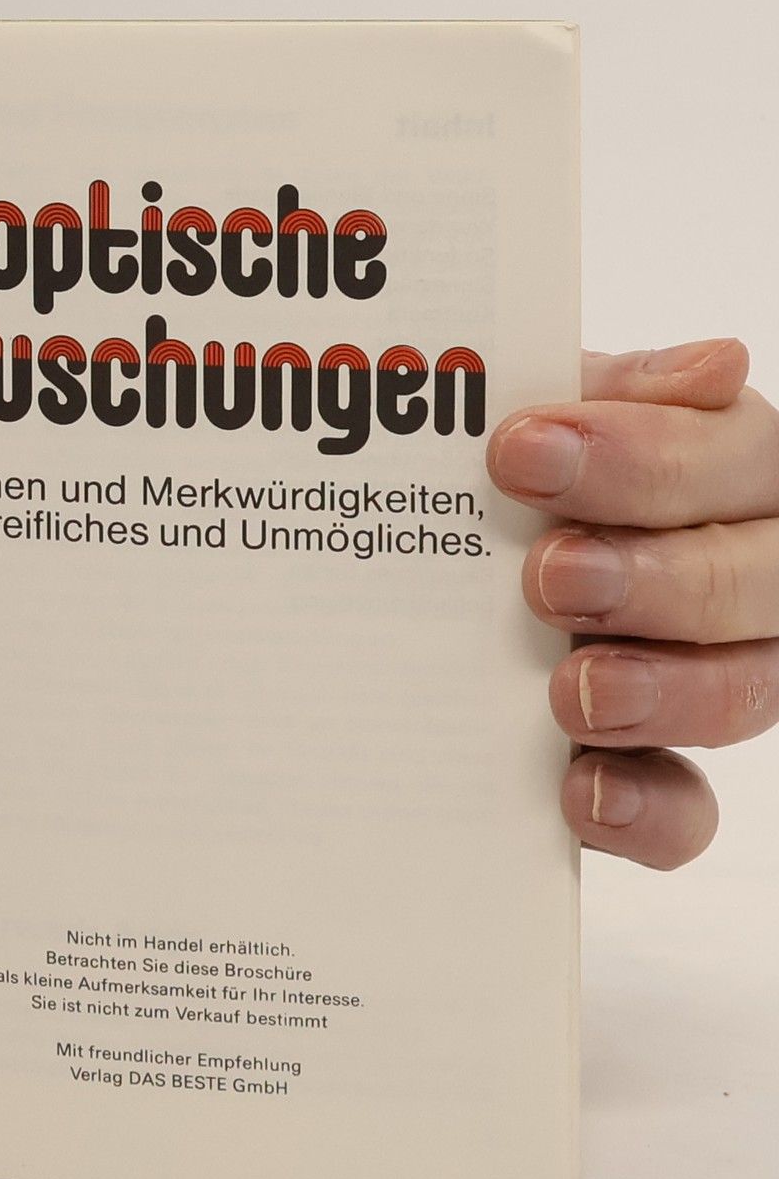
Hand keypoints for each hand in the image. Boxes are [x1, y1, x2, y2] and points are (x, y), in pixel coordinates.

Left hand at [488, 338, 775, 867]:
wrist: (431, 585)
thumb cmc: (513, 481)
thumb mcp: (547, 418)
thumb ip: (611, 395)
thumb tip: (713, 366)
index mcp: (730, 471)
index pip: (734, 458)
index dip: (643, 458)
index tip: (522, 451)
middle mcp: (743, 579)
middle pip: (752, 583)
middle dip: (653, 577)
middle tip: (549, 576)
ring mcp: (709, 680)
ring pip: (741, 694)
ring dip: (660, 690)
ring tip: (574, 688)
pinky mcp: (655, 775)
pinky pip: (685, 812)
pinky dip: (644, 810)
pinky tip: (582, 792)